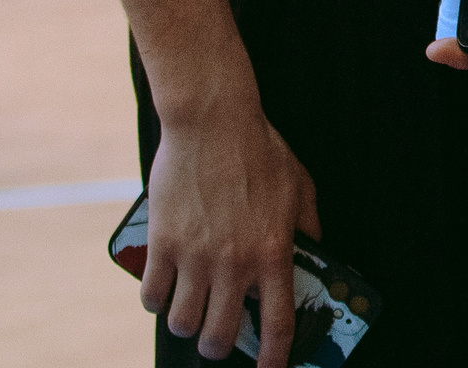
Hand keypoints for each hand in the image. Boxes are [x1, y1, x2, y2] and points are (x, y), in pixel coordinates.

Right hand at [140, 105, 318, 363]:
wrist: (213, 123)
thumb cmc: (261, 151)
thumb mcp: (299, 186)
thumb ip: (308, 226)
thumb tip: (316, 253)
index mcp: (274, 251)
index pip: (278, 322)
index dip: (275, 356)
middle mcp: (235, 263)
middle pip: (220, 336)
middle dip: (219, 346)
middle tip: (219, 338)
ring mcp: (195, 256)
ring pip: (182, 323)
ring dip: (187, 324)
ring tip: (191, 310)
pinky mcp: (163, 244)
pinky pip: (151, 295)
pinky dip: (155, 300)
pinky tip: (163, 289)